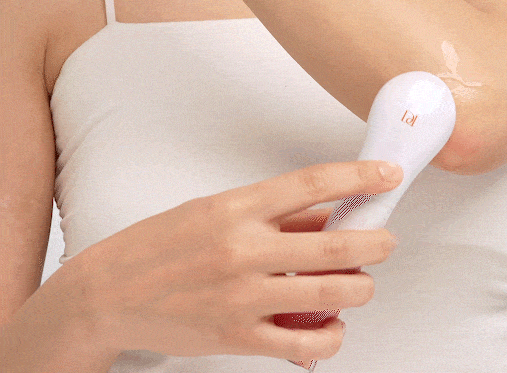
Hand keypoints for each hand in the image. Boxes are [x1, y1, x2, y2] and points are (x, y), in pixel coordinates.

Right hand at [62, 160, 402, 363]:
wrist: (105, 295)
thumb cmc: (160, 247)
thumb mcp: (216, 211)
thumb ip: (276, 215)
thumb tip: (333, 213)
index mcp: (237, 208)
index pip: (313, 183)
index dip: (360, 176)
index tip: (389, 174)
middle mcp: (242, 249)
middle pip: (335, 244)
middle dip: (377, 243)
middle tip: (386, 242)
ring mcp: (241, 296)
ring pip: (331, 294)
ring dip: (360, 288)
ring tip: (360, 284)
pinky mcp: (237, 336)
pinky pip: (305, 344)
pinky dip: (331, 337)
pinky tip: (332, 327)